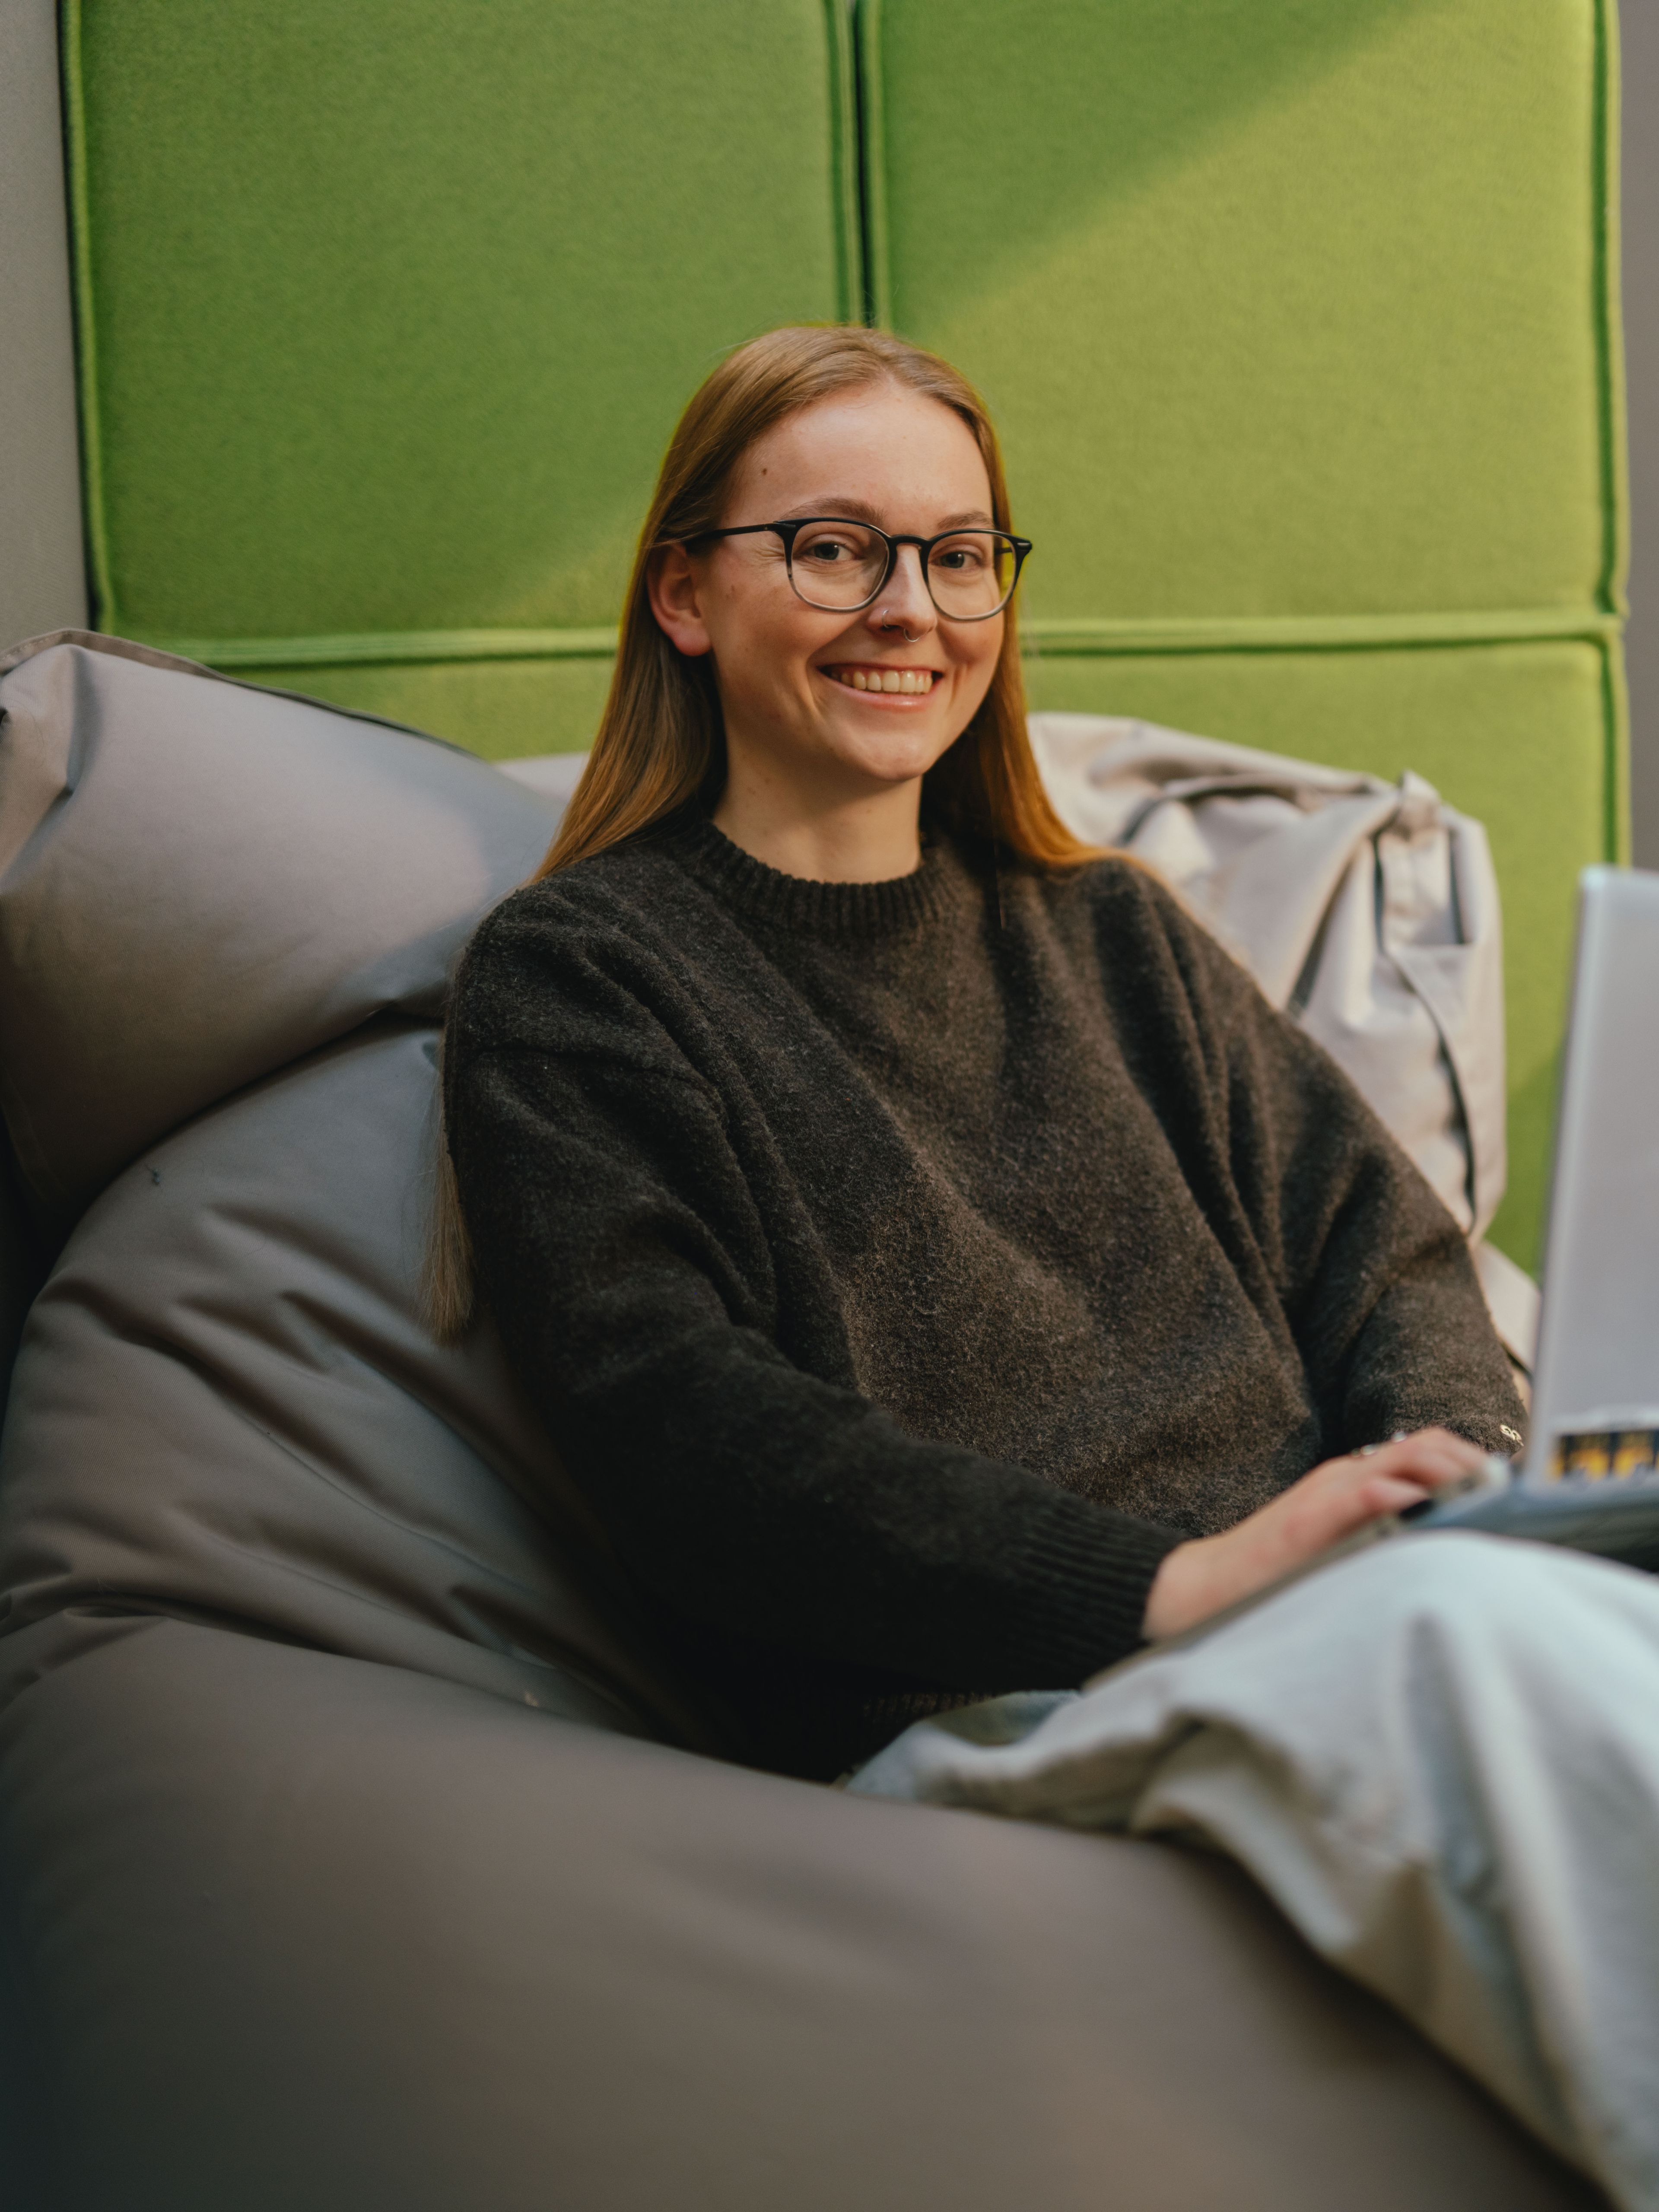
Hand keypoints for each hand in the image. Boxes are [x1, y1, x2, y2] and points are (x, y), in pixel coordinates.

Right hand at [1141, 1427, 1490, 1641]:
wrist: (1210, 1587)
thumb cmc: (1278, 1574)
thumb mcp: (1342, 1541)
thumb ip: (1386, 1529)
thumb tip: (1451, 1541)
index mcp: (1354, 1477)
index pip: (1425, 1447)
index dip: (1471, 1458)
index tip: (1509, 1483)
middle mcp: (1346, 1474)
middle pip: (1426, 1443)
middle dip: (1475, 1461)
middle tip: (1511, 1488)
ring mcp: (1328, 1491)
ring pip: (1406, 1456)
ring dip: (1454, 1470)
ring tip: (1488, 1493)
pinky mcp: (1312, 1517)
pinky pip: (1369, 1491)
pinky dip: (1407, 1495)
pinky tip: (1433, 1511)